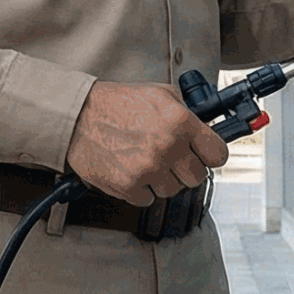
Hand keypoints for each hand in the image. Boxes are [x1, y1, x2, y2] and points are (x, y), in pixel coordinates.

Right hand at [63, 81, 228, 205]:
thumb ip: (184, 112)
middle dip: (185, 168)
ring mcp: (148, 169)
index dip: (210, 155)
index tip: (204, 155)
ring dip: (161, 179)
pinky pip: (148, 199)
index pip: (217, 154)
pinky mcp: (129, 186)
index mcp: (179, 122)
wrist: (76, 116)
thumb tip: (202, 129)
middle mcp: (167, 147)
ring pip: (173, 190)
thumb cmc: (113, 104)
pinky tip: (130, 169)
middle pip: (197, 176)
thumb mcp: (157, 93)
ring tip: (144, 160)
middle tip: (170, 158)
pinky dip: (140, 188)